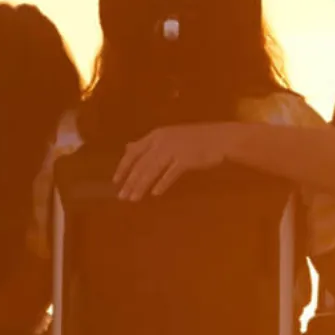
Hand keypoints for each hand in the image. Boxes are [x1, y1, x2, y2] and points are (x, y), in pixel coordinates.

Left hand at [114, 124, 236, 200]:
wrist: (219, 139)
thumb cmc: (193, 139)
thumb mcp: (168, 137)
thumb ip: (148, 144)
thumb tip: (128, 148)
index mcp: (156, 135)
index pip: (133, 152)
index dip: (123, 167)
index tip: (115, 181)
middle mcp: (162, 141)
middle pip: (141, 164)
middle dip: (130, 181)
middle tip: (122, 197)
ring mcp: (174, 149)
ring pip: (152, 170)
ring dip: (141, 185)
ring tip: (133, 199)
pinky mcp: (186, 159)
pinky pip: (170, 174)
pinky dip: (162, 184)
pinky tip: (155, 194)